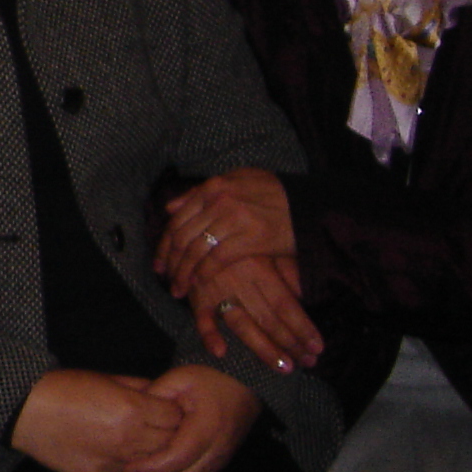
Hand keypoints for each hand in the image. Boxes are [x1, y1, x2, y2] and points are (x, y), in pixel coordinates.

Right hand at [8, 370, 183, 471]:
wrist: (24, 411)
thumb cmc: (61, 388)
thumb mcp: (103, 378)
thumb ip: (137, 386)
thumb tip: (161, 394)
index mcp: (131, 409)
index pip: (175, 417)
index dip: (171, 411)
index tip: (162, 409)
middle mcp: (128, 439)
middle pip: (169, 442)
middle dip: (165, 433)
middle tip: (152, 425)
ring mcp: (114, 462)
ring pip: (151, 463)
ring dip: (147, 451)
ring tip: (131, 438)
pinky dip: (123, 464)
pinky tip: (108, 450)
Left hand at [125, 365, 260, 471]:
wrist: (241, 386)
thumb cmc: (208, 379)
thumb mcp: (178, 379)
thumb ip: (154, 397)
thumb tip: (130, 416)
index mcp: (207, 428)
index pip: (176, 458)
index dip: (151, 467)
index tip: (128, 467)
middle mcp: (217, 450)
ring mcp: (220, 459)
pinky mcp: (218, 462)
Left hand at [159, 168, 296, 296]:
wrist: (312, 205)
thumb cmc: (277, 195)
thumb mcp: (238, 182)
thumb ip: (202, 192)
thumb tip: (170, 207)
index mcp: (214, 187)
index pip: (177, 219)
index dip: (165, 244)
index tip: (159, 263)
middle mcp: (219, 200)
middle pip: (182, 236)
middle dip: (170, 262)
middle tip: (167, 280)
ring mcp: (234, 218)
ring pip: (196, 249)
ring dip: (183, 273)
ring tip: (179, 289)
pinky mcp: (250, 238)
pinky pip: (217, 259)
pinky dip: (204, 273)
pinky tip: (199, 284)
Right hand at [184, 251, 321, 372]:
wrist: (199, 228)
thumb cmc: (241, 243)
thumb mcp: (267, 248)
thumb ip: (287, 270)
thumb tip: (305, 295)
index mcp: (259, 267)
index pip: (285, 304)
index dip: (302, 327)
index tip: (317, 348)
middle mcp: (239, 281)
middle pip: (267, 319)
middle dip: (289, 344)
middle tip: (308, 363)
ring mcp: (216, 289)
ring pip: (241, 324)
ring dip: (262, 348)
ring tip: (283, 367)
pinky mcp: (196, 294)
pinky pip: (201, 317)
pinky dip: (208, 334)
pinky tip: (220, 352)